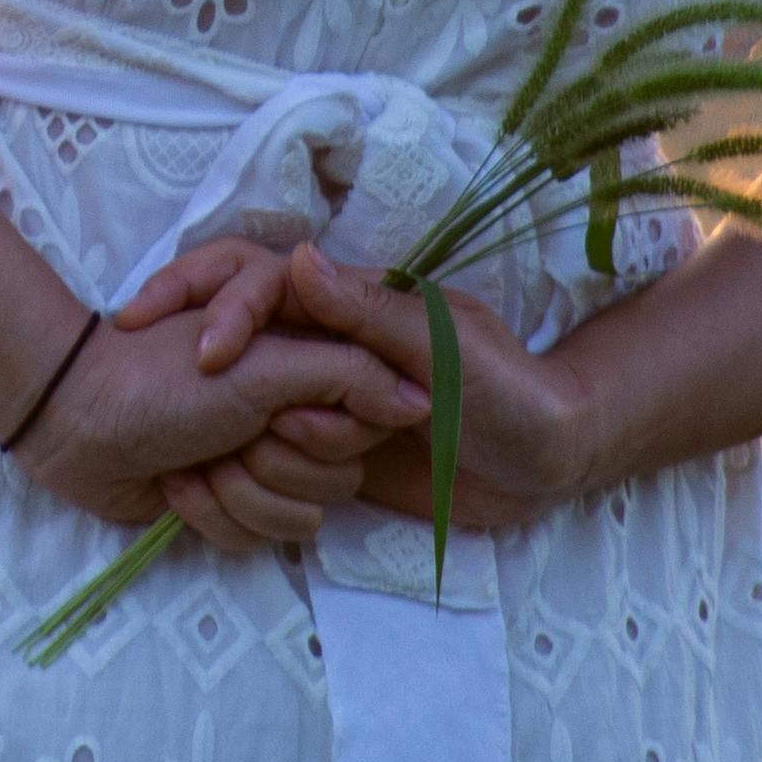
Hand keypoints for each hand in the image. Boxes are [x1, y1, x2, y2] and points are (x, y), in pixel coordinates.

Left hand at [12, 295, 417, 545]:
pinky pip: (259, 536)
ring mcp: (261, 457)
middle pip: (338, 473)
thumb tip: (422, 402)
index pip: (368, 416)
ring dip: (238, 494)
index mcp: (308, 361)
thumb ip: (347, 376)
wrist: (72, 422)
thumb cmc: (162, 377)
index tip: (276, 416)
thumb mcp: (263, 366)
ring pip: (301, 514)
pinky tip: (175, 488)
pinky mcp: (230, 502)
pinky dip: (211, 516)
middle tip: (226, 438)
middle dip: (274, 466)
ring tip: (192, 463)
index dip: (322, 429)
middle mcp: (294, 409)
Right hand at [233, 246, 601, 541]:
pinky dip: (272, 484)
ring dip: (273, 454)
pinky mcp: (338, 458)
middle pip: (250, 364)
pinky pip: (282, 466)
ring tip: (317, 473)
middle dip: (251, 408)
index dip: (231, 319)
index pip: (269, 295)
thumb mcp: (445, 347)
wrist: (550, 465)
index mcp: (359, 306)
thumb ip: (374, 312)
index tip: (210, 358)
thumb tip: (299, 259)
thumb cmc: (512, 391)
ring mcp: (332, 408)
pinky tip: (277, 502)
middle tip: (282, 439)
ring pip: (255, 422)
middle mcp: (333, 353)